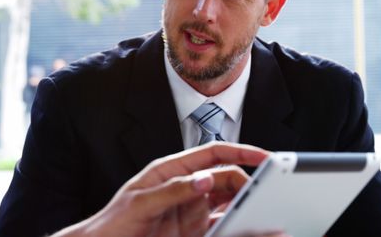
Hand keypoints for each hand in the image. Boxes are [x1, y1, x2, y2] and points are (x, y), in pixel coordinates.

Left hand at [52, 142, 277, 236]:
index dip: (240, 152)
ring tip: (262, 209)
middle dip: (247, 181)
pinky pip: (221, 225)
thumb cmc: (114, 221)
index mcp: (172, 171)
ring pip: (227, 202)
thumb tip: (205, 179)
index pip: (212, 154)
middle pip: (225, 178)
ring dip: (245, 203)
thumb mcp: (141, 202)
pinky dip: (237, 225)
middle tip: (265, 191)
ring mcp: (191, 210)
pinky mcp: (194, 231)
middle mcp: (186, 187)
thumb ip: (173, 190)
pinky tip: (247, 227)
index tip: (263, 157)